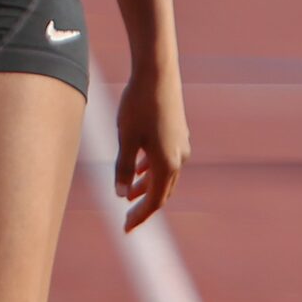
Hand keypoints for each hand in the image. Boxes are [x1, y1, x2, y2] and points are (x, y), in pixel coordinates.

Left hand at [112, 62, 188, 231]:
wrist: (157, 72)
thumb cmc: (138, 105)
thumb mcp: (125, 139)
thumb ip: (123, 168)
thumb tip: (121, 195)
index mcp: (167, 164)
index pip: (154, 201)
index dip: (140, 217)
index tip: (126, 229)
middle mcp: (179, 157)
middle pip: (162, 191)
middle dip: (144, 206)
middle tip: (127, 218)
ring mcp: (180, 144)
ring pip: (164, 175)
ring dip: (147, 187)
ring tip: (129, 195)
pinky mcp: (177, 132)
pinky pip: (166, 160)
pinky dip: (152, 169)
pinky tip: (140, 167)